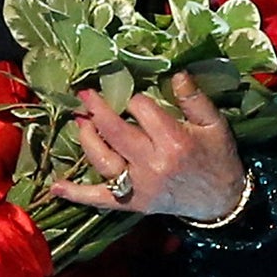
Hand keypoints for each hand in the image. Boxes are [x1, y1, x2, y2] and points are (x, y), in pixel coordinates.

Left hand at [49, 70, 246, 219]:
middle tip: (85, 94)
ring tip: (79, 120)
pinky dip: (77, 194)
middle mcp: (153, 164)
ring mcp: (139, 186)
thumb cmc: (217, 157)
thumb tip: (175, 73)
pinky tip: (56, 187)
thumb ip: (194, 99)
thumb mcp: (215, 124)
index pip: (142, 109)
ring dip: (85, 138)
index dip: (134, 98)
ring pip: (102, 160)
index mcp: (174, 141)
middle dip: (97, 108)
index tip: (133, 96)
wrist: (221, 201)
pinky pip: (100, 200)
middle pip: (115, 131)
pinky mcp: (132, 203)